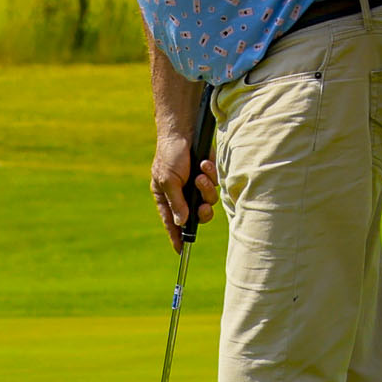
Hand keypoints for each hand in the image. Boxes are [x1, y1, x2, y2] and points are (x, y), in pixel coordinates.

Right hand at [150, 131, 218, 248]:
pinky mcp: (208, 176)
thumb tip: (181, 222)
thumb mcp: (169, 180)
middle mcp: (182, 194)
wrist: (184, 131)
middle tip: (202, 207)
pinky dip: (210, 176)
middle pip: (196, 215)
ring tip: (199, 175)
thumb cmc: (170, 155)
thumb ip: (176, 202)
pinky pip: (215, 186)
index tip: (181, 250)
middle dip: (201, 212)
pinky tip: (204, 164)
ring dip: (206, 190)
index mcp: (166, 197)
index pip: (171, 222)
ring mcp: (195, 186)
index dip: (176, 236)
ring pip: (208, 201)